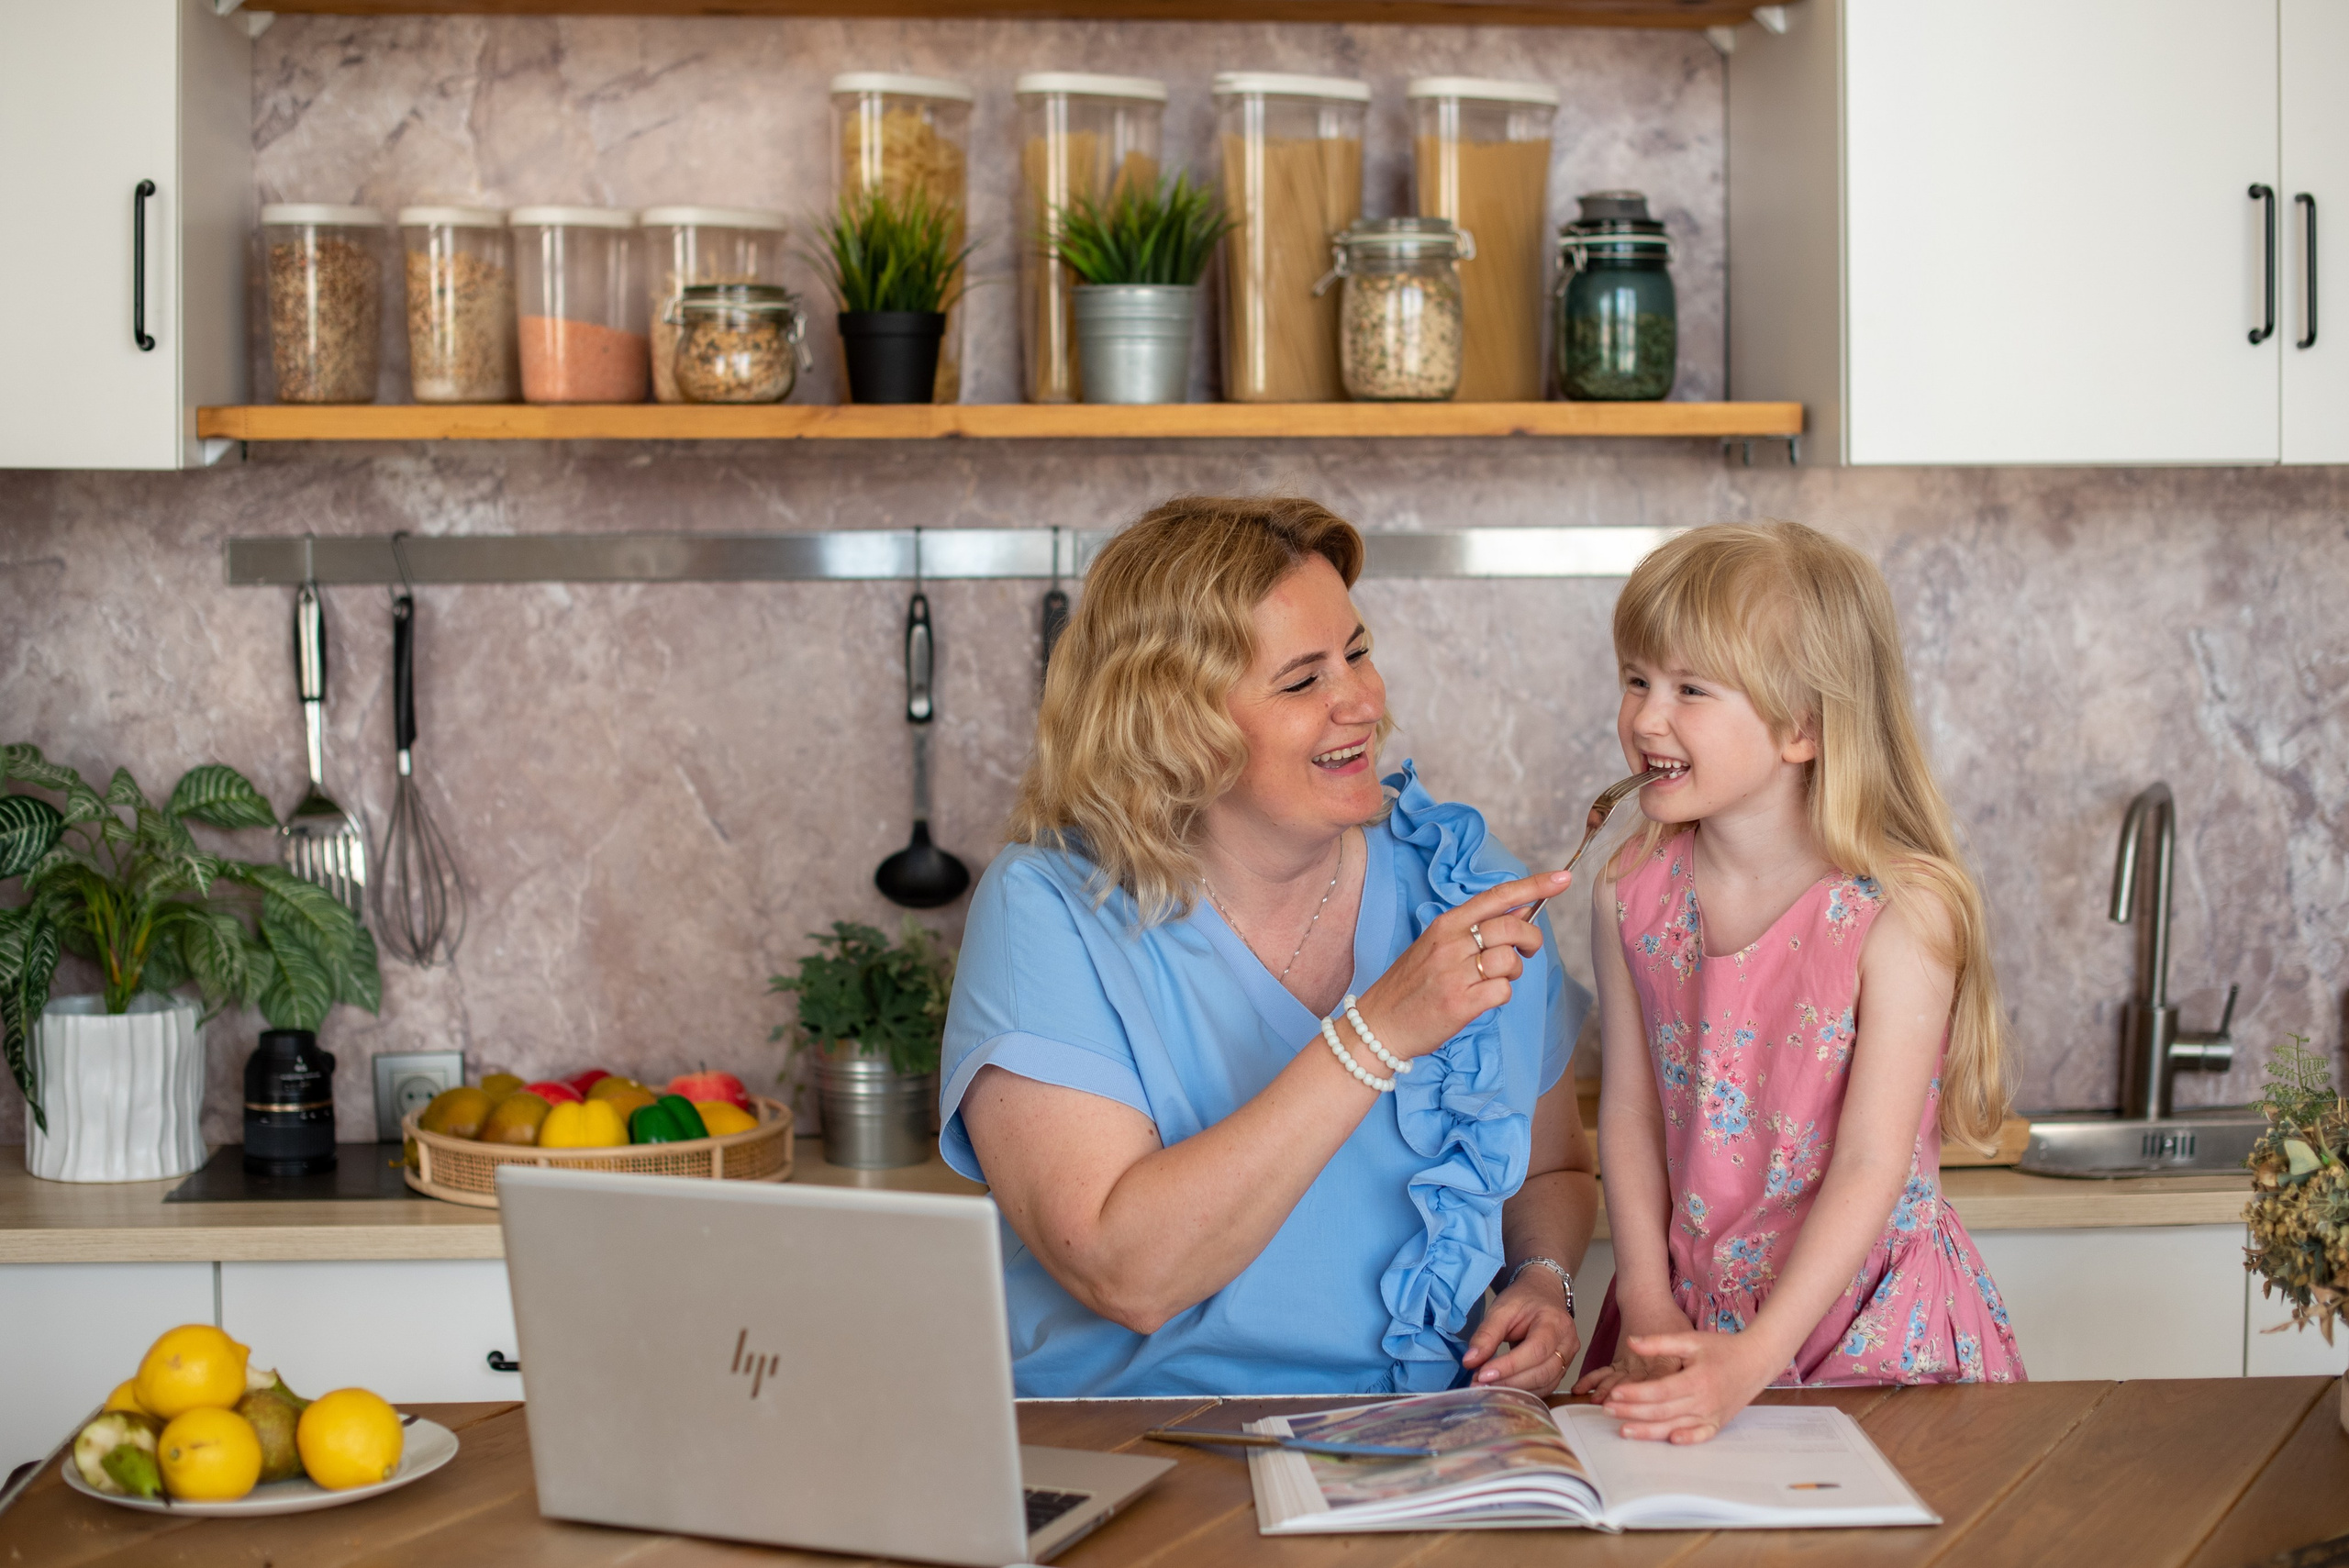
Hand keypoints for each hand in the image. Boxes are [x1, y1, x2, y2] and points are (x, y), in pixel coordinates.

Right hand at [1352, 870, 1568, 1060]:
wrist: (1379, 1024)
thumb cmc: (1413, 984)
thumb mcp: (1436, 945)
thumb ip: (1475, 928)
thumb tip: (1522, 910)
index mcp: (1446, 924)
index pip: (1497, 896)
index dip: (1534, 886)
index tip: (1563, 878)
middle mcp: (1450, 944)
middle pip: (1513, 927)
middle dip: (1532, 939)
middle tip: (1527, 951)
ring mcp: (1454, 974)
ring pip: (1510, 960)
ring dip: (1514, 972)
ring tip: (1495, 979)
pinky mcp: (1459, 1004)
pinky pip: (1503, 991)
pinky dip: (1502, 995)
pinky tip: (1483, 998)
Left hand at [1462, 1268, 1579, 1391]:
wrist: (1542, 1294)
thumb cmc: (1524, 1300)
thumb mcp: (1501, 1309)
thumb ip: (1486, 1334)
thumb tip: (1470, 1361)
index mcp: (1555, 1322)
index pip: (1535, 1350)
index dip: (1509, 1366)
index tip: (1483, 1374)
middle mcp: (1567, 1343)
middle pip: (1542, 1372)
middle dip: (1509, 1382)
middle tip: (1479, 1384)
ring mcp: (1568, 1358)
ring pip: (1544, 1384)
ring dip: (1514, 1391)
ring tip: (1486, 1387)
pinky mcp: (1562, 1370)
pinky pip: (1545, 1388)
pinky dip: (1523, 1391)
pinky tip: (1502, 1388)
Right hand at [1570, 1300, 1695, 1402]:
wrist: (1647, 1300)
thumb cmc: (1670, 1319)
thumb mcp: (1687, 1338)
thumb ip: (1688, 1362)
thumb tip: (1696, 1382)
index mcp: (1664, 1361)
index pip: (1659, 1383)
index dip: (1650, 1397)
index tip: (1643, 1410)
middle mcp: (1644, 1363)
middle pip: (1633, 1384)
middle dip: (1623, 1400)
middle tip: (1613, 1412)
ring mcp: (1629, 1361)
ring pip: (1616, 1378)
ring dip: (1605, 1391)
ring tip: (1596, 1403)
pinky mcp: (1619, 1360)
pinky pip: (1604, 1371)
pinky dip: (1592, 1380)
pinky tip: (1580, 1389)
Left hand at [1594, 1330, 1778, 1443]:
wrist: (1756, 1360)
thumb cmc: (1722, 1348)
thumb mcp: (1691, 1339)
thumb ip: (1660, 1342)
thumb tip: (1632, 1341)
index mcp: (1696, 1379)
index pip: (1659, 1391)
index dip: (1636, 1394)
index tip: (1614, 1393)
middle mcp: (1705, 1401)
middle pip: (1662, 1411)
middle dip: (1632, 1413)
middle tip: (1607, 1411)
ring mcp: (1712, 1415)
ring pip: (1676, 1427)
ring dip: (1648, 1431)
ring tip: (1623, 1430)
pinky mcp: (1718, 1423)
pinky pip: (1700, 1436)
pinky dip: (1686, 1441)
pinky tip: (1668, 1442)